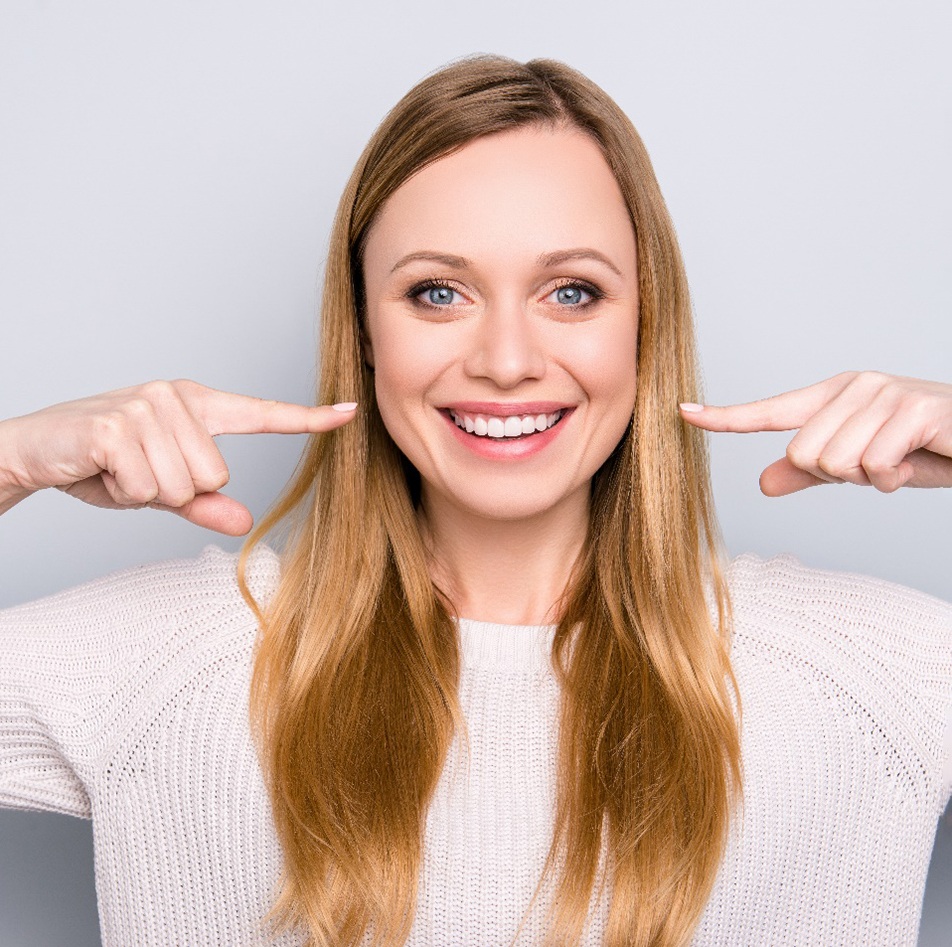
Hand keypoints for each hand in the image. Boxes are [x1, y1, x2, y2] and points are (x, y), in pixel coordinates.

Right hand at [0, 379, 357, 533]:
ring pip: (186, 485)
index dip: (308, 418)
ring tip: (119, 469)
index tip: (350, 412)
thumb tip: (246, 520)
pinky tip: (103, 468)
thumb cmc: (102, 465)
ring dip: (148, 492)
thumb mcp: (162, 489)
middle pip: (218, 475)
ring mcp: (148, 406)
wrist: (35, 451)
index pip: (261, 414)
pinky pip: (150, 486)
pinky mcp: (120, 425)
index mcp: (196, 405)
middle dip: (176, 490)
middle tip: (137, 472)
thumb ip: (205, 503)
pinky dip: (124, 491)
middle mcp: (176, 397)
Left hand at [679, 371, 951, 496]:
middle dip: (840, 475)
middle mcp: (853, 388)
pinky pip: (874, 463)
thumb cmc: (922, 451)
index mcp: (833, 398)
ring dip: (871, 478)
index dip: (725, 417)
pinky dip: (894, 478)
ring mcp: (883, 393)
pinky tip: (916, 461)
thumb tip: (762, 482)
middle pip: (803, 454)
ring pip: (836, 461)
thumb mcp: (860, 468)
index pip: (769, 411)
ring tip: (899, 461)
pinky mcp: (913, 409)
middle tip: (878, 465)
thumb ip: (811, 474)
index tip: (683, 412)